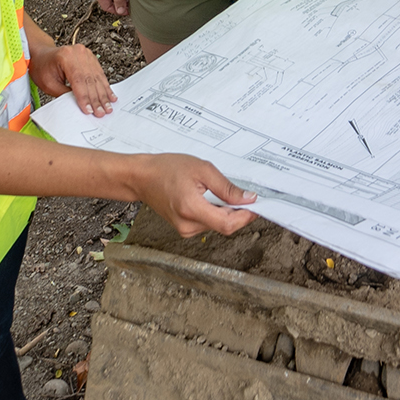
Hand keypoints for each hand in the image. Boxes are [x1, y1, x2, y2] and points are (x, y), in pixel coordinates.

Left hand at [32, 40, 114, 117]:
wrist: (43, 55)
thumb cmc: (43, 67)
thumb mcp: (49, 84)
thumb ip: (64, 94)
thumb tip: (80, 104)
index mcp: (66, 57)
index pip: (78, 80)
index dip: (85, 97)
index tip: (89, 110)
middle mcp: (78, 53)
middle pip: (90, 79)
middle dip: (97, 98)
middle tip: (101, 111)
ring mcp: (86, 54)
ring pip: (97, 77)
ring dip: (103, 94)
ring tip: (108, 106)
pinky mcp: (91, 57)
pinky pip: (100, 73)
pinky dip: (104, 86)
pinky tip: (109, 95)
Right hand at [134, 154, 255, 236]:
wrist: (142, 177)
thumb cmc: (167, 169)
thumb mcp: (202, 170)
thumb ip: (226, 187)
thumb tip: (248, 199)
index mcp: (191, 209)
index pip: (227, 224)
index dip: (246, 217)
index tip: (256, 206)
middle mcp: (187, 225)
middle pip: (225, 225)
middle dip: (238, 212)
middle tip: (242, 194)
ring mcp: (185, 230)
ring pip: (218, 225)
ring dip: (226, 212)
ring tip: (216, 192)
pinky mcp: (184, 229)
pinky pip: (208, 224)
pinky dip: (215, 213)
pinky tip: (208, 198)